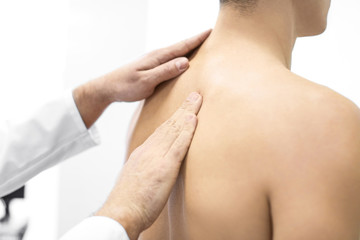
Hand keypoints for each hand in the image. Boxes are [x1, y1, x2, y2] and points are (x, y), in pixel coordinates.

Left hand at [73, 29, 210, 127]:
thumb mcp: (147, 81)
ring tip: (201, 46)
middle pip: (181, 46)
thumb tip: (186, 61)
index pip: (182, 46)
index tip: (210, 31)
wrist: (108, 87)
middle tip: (211, 35)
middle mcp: (156, 56)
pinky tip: (183, 60)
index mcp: (157, 57)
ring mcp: (153, 61)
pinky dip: (180, 57)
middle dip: (196, 40)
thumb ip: (165, 71)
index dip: (197, 39)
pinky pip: (170, 60)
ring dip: (189, 48)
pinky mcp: (151, 67)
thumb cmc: (126, 85)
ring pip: (176, 52)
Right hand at [96, 92, 202, 239]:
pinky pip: (179, 145)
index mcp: (143, 153)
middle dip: (183, 109)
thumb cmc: (128, 200)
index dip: (173, 119)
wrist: (121, 211)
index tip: (182, 110)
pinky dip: (187, 130)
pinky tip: (194, 119)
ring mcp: (157, 157)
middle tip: (194, 95)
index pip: (161, 131)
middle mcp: (150, 150)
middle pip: (169, 125)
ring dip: (187, 112)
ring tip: (197, 99)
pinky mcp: (165, 167)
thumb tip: (152, 168)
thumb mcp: (135, 178)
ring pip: (174, 130)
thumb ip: (145, 169)